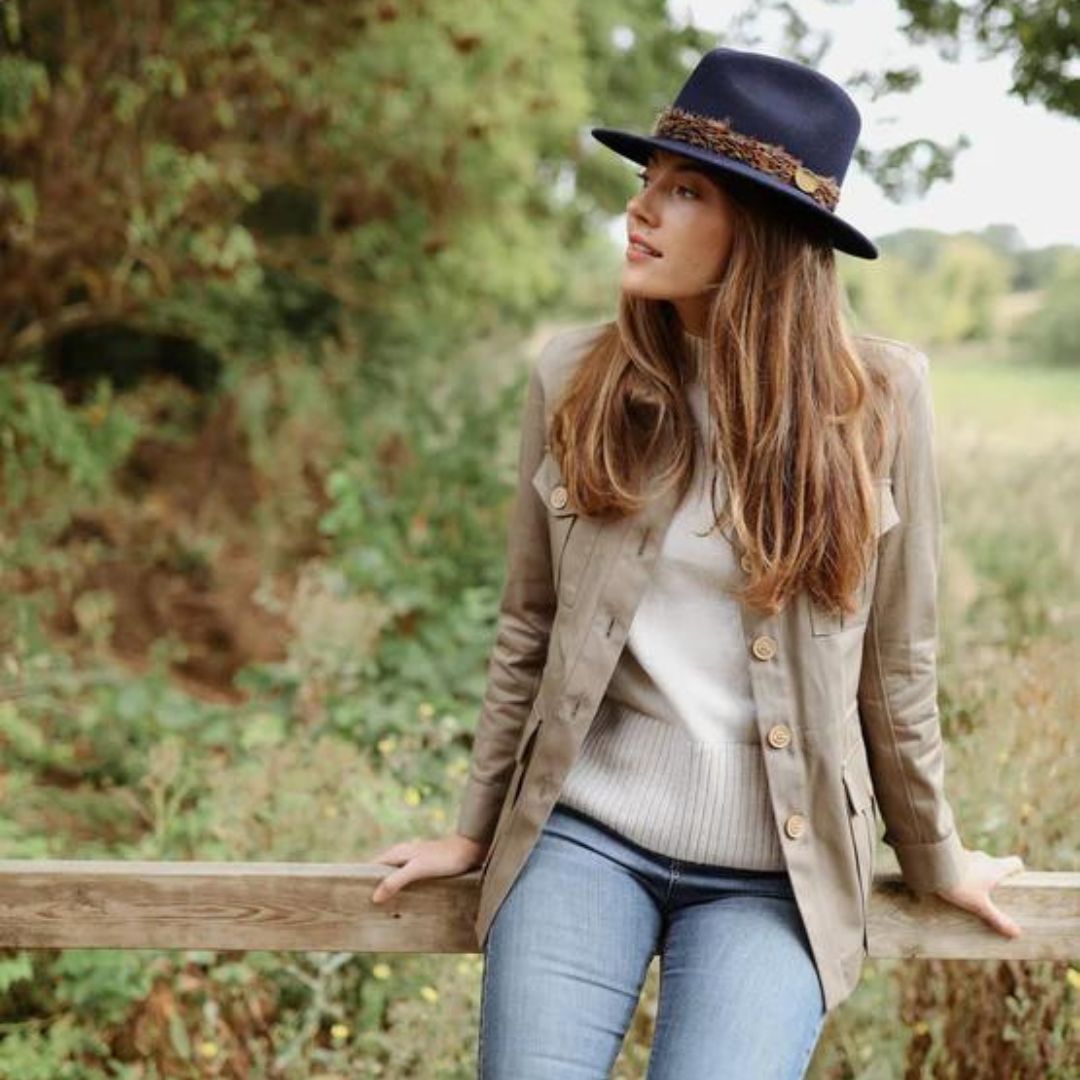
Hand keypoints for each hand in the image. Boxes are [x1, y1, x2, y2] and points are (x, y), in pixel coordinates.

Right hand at [369, 833, 488, 904]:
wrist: (469, 850)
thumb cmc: (443, 858)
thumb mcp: (417, 869)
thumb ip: (396, 881)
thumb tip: (374, 896)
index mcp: (396, 853)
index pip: (370, 868)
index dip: (362, 881)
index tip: (352, 899)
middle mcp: (402, 856)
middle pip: (381, 875)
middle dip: (374, 890)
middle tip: (366, 912)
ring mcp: (413, 863)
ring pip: (394, 879)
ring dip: (389, 893)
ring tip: (383, 914)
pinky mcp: (424, 870)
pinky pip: (407, 883)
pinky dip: (402, 893)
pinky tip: (404, 906)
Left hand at [933, 847, 1025, 937]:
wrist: (933, 866)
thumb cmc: (960, 885)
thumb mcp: (980, 905)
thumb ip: (997, 919)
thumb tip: (1016, 933)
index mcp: (995, 867)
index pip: (1015, 862)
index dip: (1017, 870)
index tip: (1016, 879)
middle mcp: (983, 857)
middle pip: (996, 863)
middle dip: (995, 875)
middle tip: (992, 890)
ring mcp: (967, 853)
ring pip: (978, 862)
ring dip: (977, 871)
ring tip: (970, 887)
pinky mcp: (952, 853)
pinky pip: (962, 861)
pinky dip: (962, 869)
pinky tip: (954, 880)